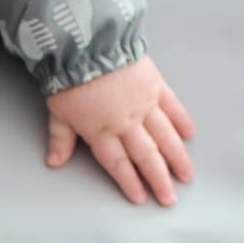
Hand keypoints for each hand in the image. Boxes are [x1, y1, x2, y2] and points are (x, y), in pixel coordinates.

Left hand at [45, 56, 195, 205]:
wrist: (89, 44)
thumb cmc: (70, 77)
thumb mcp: (58, 111)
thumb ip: (60, 138)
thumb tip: (54, 161)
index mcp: (101, 131)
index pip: (118, 163)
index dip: (129, 182)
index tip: (141, 198)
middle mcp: (126, 122)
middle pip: (146, 155)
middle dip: (159, 179)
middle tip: (169, 198)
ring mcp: (144, 103)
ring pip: (164, 136)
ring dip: (177, 157)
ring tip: (186, 175)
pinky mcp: (154, 85)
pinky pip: (172, 106)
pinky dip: (181, 121)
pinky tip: (189, 135)